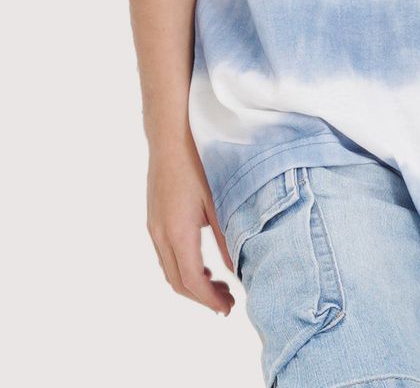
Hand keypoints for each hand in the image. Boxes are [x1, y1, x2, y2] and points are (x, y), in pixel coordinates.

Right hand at [146, 138, 235, 315]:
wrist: (169, 140)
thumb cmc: (197, 166)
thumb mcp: (218, 202)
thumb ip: (226, 238)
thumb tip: (237, 268)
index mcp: (178, 232)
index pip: (192, 281)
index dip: (209, 300)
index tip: (228, 308)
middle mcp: (161, 235)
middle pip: (178, 282)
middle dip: (202, 297)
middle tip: (227, 302)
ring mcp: (154, 228)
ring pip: (170, 270)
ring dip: (192, 284)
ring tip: (218, 286)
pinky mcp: (154, 220)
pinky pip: (166, 255)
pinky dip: (183, 268)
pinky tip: (202, 263)